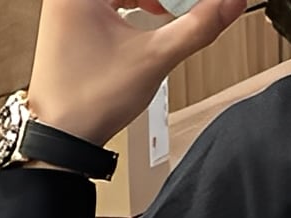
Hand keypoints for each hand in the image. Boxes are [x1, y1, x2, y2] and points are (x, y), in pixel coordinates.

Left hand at [26, 0, 245, 147]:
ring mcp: (70, 4)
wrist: (62, 132)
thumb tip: (228, 4)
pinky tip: (158, 16)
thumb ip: (196, 28)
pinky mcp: (75, 21)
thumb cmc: (89, 97)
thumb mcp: (153, 58)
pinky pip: (112, 1)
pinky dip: (138, 4)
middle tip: (193, 8)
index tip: (199, 4)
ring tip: (179, 12)